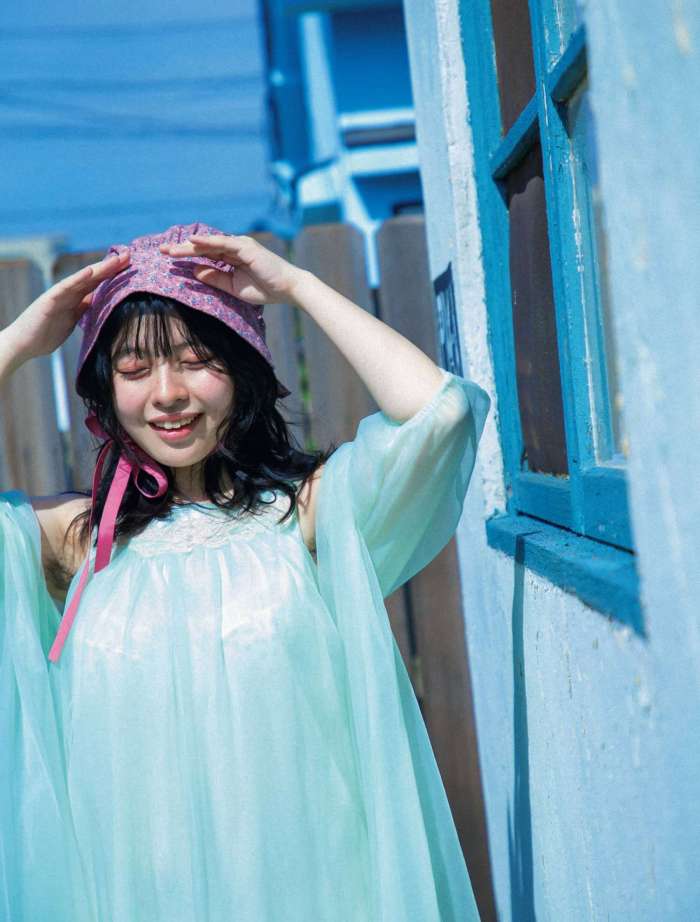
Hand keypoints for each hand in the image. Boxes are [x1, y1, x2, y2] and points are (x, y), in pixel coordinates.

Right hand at [7, 250, 129, 361]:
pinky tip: (90, 271)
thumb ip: (84, 310)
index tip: (131, 265)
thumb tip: (99, 303)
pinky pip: (66, 288)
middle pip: (94, 277)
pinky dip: (77, 278)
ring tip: (116, 260)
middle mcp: (69, 293)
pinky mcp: (50, 300)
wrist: (24, 344)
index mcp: (76, 299)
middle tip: (129, 255)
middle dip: (111, 266)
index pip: (98, 283)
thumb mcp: (72, 321)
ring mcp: (59, 295)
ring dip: (100, 268)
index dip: (114, 274)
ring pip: (83, 278)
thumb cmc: (46, 334)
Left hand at [158, 233, 307, 305]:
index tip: (168, 258)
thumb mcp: (233, 287)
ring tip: (171, 250)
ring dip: (189, 246)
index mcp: (231, 256)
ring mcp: (239, 245)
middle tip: (161, 251)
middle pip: (203, 246)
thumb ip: (215, 278)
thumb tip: (195, 271)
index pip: (204, 254)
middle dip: (182, 248)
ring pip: (209, 243)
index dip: (186, 255)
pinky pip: (222, 243)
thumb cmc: (264, 289)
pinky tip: (193, 242)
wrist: (287, 289)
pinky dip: (207, 242)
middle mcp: (233, 247)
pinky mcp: (245, 247)